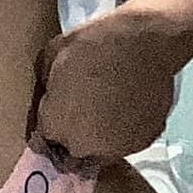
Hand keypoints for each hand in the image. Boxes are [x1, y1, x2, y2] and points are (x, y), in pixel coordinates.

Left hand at [27, 5, 187, 167]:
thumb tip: (50, 93)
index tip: (60, 106)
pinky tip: (129, 104)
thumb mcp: (52, 53)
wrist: (147, 43)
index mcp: (57, 126)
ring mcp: (117, 147)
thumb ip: (45, 83)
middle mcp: (85, 145)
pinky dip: (127, 127)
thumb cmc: (97, 43)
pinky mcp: (145, 140)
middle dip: (75, 131)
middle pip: (74, 149)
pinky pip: (129, 139)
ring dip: (102, 133)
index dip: (53, 119)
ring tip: (109, 104)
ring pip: (103, 149)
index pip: (46, 136)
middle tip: (85, 103)